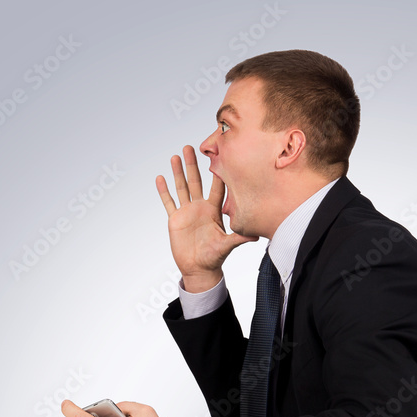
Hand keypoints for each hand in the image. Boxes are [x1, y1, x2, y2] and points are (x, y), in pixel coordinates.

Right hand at [156, 145, 256, 292]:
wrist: (199, 268)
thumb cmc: (215, 257)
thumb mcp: (228, 245)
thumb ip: (239, 238)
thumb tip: (256, 236)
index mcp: (214, 210)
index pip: (216, 187)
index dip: (216, 172)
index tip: (217, 155)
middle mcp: (200, 207)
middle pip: (196, 181)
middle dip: (193, 165)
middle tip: (190, 147)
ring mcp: (187, 211)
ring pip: (181, 187)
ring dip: (178, 172)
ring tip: (175, 156)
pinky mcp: (175, 219)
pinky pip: (168, 202)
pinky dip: (164, 191)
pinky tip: (160, 178)